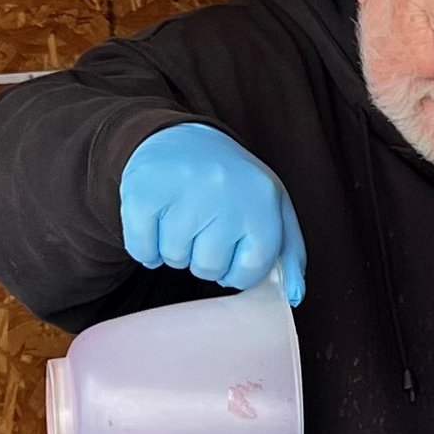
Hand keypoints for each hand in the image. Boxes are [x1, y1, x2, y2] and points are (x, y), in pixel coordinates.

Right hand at [120, 123, 305, 302]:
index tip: (232, 255)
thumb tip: (292, 296)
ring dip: (174, 250)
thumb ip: (288, 254)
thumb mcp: (272, 209)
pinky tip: (157, 224)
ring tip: (183, 220)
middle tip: (204, 229)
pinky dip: (145, 247)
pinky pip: (141, 249)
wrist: (183, 137)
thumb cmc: (233, 185)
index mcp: (263, 201)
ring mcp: (183, 189)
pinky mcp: (145, 190)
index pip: (250, 270)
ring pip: (173, 258)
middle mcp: (225, 193)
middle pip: (208, 268)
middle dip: (203, 259)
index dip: (238, 272)